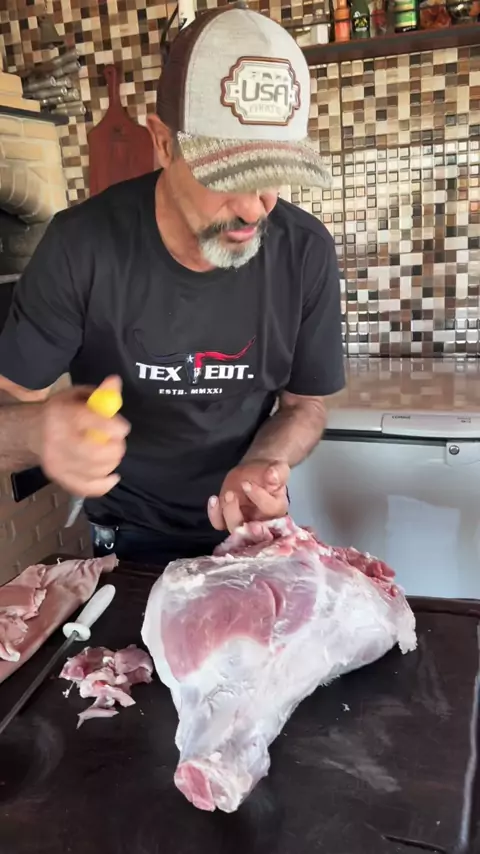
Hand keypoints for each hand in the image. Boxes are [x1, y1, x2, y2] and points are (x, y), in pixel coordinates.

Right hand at [34, 376, 129, 496]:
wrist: (31, 433)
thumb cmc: (61, 412)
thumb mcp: (78, 395)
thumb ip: (100, 393)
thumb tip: (115, 382)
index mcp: (62, 415)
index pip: (92, 423)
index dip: (115, 428)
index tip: (123, 428)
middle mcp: (56, 441)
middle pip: (95, 453)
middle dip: (115, 448)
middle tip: (117, 442)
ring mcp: (57, 463)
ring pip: (95, 471)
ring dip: (111, 463)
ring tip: (111, 453)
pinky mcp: (60, 479)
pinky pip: (87, 488)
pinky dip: (105, 484)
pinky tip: (112, 475)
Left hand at [208, 460, 289, 532]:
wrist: (257, 471)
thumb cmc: (269, 472)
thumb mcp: (278, 468)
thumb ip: (277, 473)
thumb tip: (272, 476)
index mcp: (277, 508)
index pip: (269, 509)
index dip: (258, 497)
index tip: (247, 483)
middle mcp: (262, 521)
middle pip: (249, 529)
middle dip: (235, 513)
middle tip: (230, 493)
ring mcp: (244, 521)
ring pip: (233, 527)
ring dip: (226, 512)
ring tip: (225, 494)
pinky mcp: (230, 518)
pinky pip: (220, 523)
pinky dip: (215, 515)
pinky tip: (214, 499)